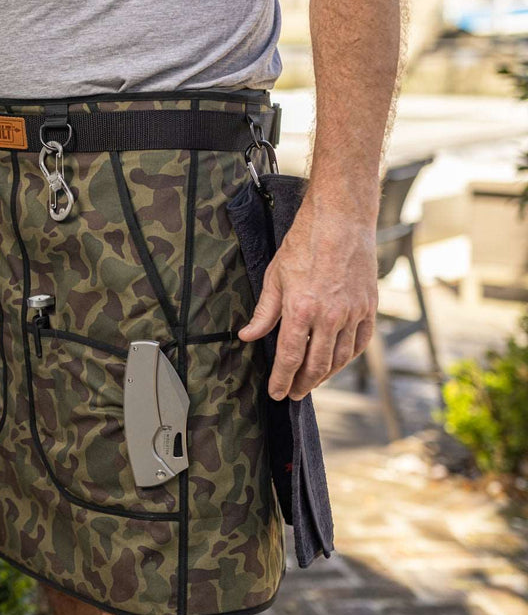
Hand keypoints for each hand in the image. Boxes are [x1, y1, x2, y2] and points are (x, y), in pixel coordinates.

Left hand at [238, 196, 377, 400]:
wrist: (341, 221)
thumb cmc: (304, 244)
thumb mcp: (274, 277)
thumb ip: (264, 313)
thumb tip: (247, 336)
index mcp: (301, 310)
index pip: (289, 358)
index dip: (281, 379)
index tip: (276, 393)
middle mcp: (330, 316)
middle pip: (316, 365)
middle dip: (302, 384)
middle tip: (293, 394)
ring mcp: (353, 313)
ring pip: (340, 358)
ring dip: (324, 375)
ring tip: (311, 382)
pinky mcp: (368, 307)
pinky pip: (360, 342)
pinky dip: (347, 357)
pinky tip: (337, 362)